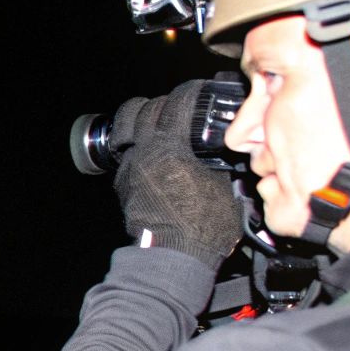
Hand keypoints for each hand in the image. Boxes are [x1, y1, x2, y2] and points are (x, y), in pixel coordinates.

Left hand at [112, 79, 239, 267]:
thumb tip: (225, 149)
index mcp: (169, 148)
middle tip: (179, 109)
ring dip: (141, 121)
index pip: (176, 103)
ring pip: (126, 129)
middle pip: (143, 110)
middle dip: (162, 104)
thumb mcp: (227, 187)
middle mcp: (143, 153)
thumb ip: (222, 161)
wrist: (173, 259)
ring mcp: (128, 168)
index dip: (189, 92)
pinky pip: (126, 154)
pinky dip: (138, 147)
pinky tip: (156, 155)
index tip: (197, 91)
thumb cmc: (203, 228)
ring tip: (160, 126)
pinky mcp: (122, 185)